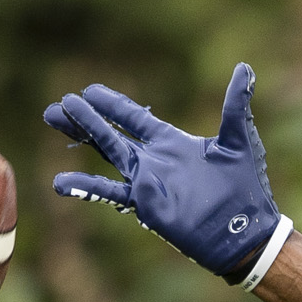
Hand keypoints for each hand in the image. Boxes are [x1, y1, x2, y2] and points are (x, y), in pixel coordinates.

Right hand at [44, 63, 286, 283]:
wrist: (247, 232)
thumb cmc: (246, 189)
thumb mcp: (239, 140)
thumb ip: (235, 106)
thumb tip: (244, 69)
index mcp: (172, 143)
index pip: (134, 118)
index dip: (112, 104)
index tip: (89, 90)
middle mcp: (155, 160)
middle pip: (111, 134)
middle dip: (85, 119)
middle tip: (60, 105)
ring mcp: (148, 182)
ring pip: (107, 154)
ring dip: (81, 136)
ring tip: (54, 120)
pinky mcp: (146, 205)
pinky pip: (110, 193)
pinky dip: (86, 187)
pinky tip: (60, 182)